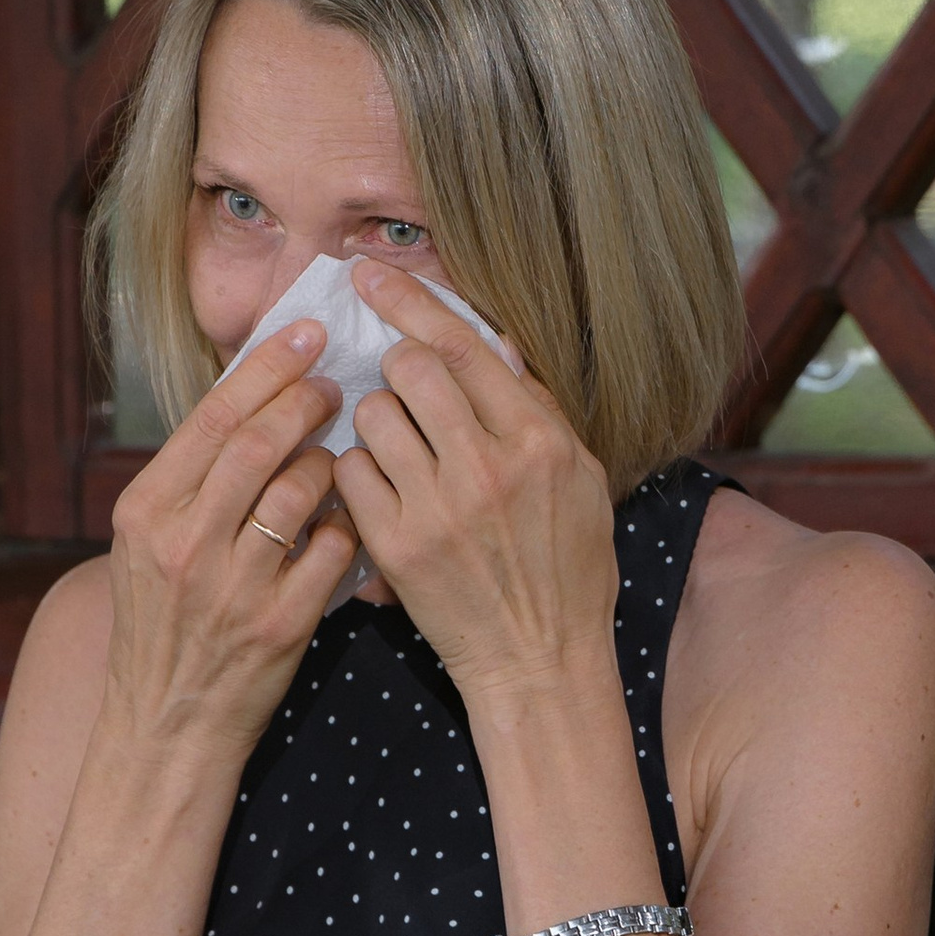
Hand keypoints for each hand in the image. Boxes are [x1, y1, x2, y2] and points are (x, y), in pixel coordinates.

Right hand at [102, 322, 353, 762]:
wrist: (167, 725)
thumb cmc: (165, 625)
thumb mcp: (149, 545)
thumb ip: (191, 481)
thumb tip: (250, 399)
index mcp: (146, 511)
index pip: (213, 417)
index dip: (266, 367)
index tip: (305, 333)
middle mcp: (184, 542)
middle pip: (259, 442)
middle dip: (307, 399)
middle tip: (336, 381)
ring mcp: (233, 585)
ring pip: (302, 490)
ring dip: (330, 462)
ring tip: (336, 456)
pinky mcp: (280, 623)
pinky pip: (334, 549)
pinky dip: (348, 525)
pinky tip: (350, 519)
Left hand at [333, 261, 617, 719]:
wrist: (539, 660)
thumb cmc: (568, 570)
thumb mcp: (581, 482)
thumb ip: (539, 411)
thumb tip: (496, 347)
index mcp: (540, 442)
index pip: (463, 347)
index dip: (410, 301)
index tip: (371, 275)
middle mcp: (489, 466)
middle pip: (411, 369)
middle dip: (396, 366)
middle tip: (402, 386)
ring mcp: (439, 506)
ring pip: (374, 417)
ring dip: (378, 421)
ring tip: (400, 449)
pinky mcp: (398, 545)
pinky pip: (353, 474)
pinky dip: (360, 472)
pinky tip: (383, 490)